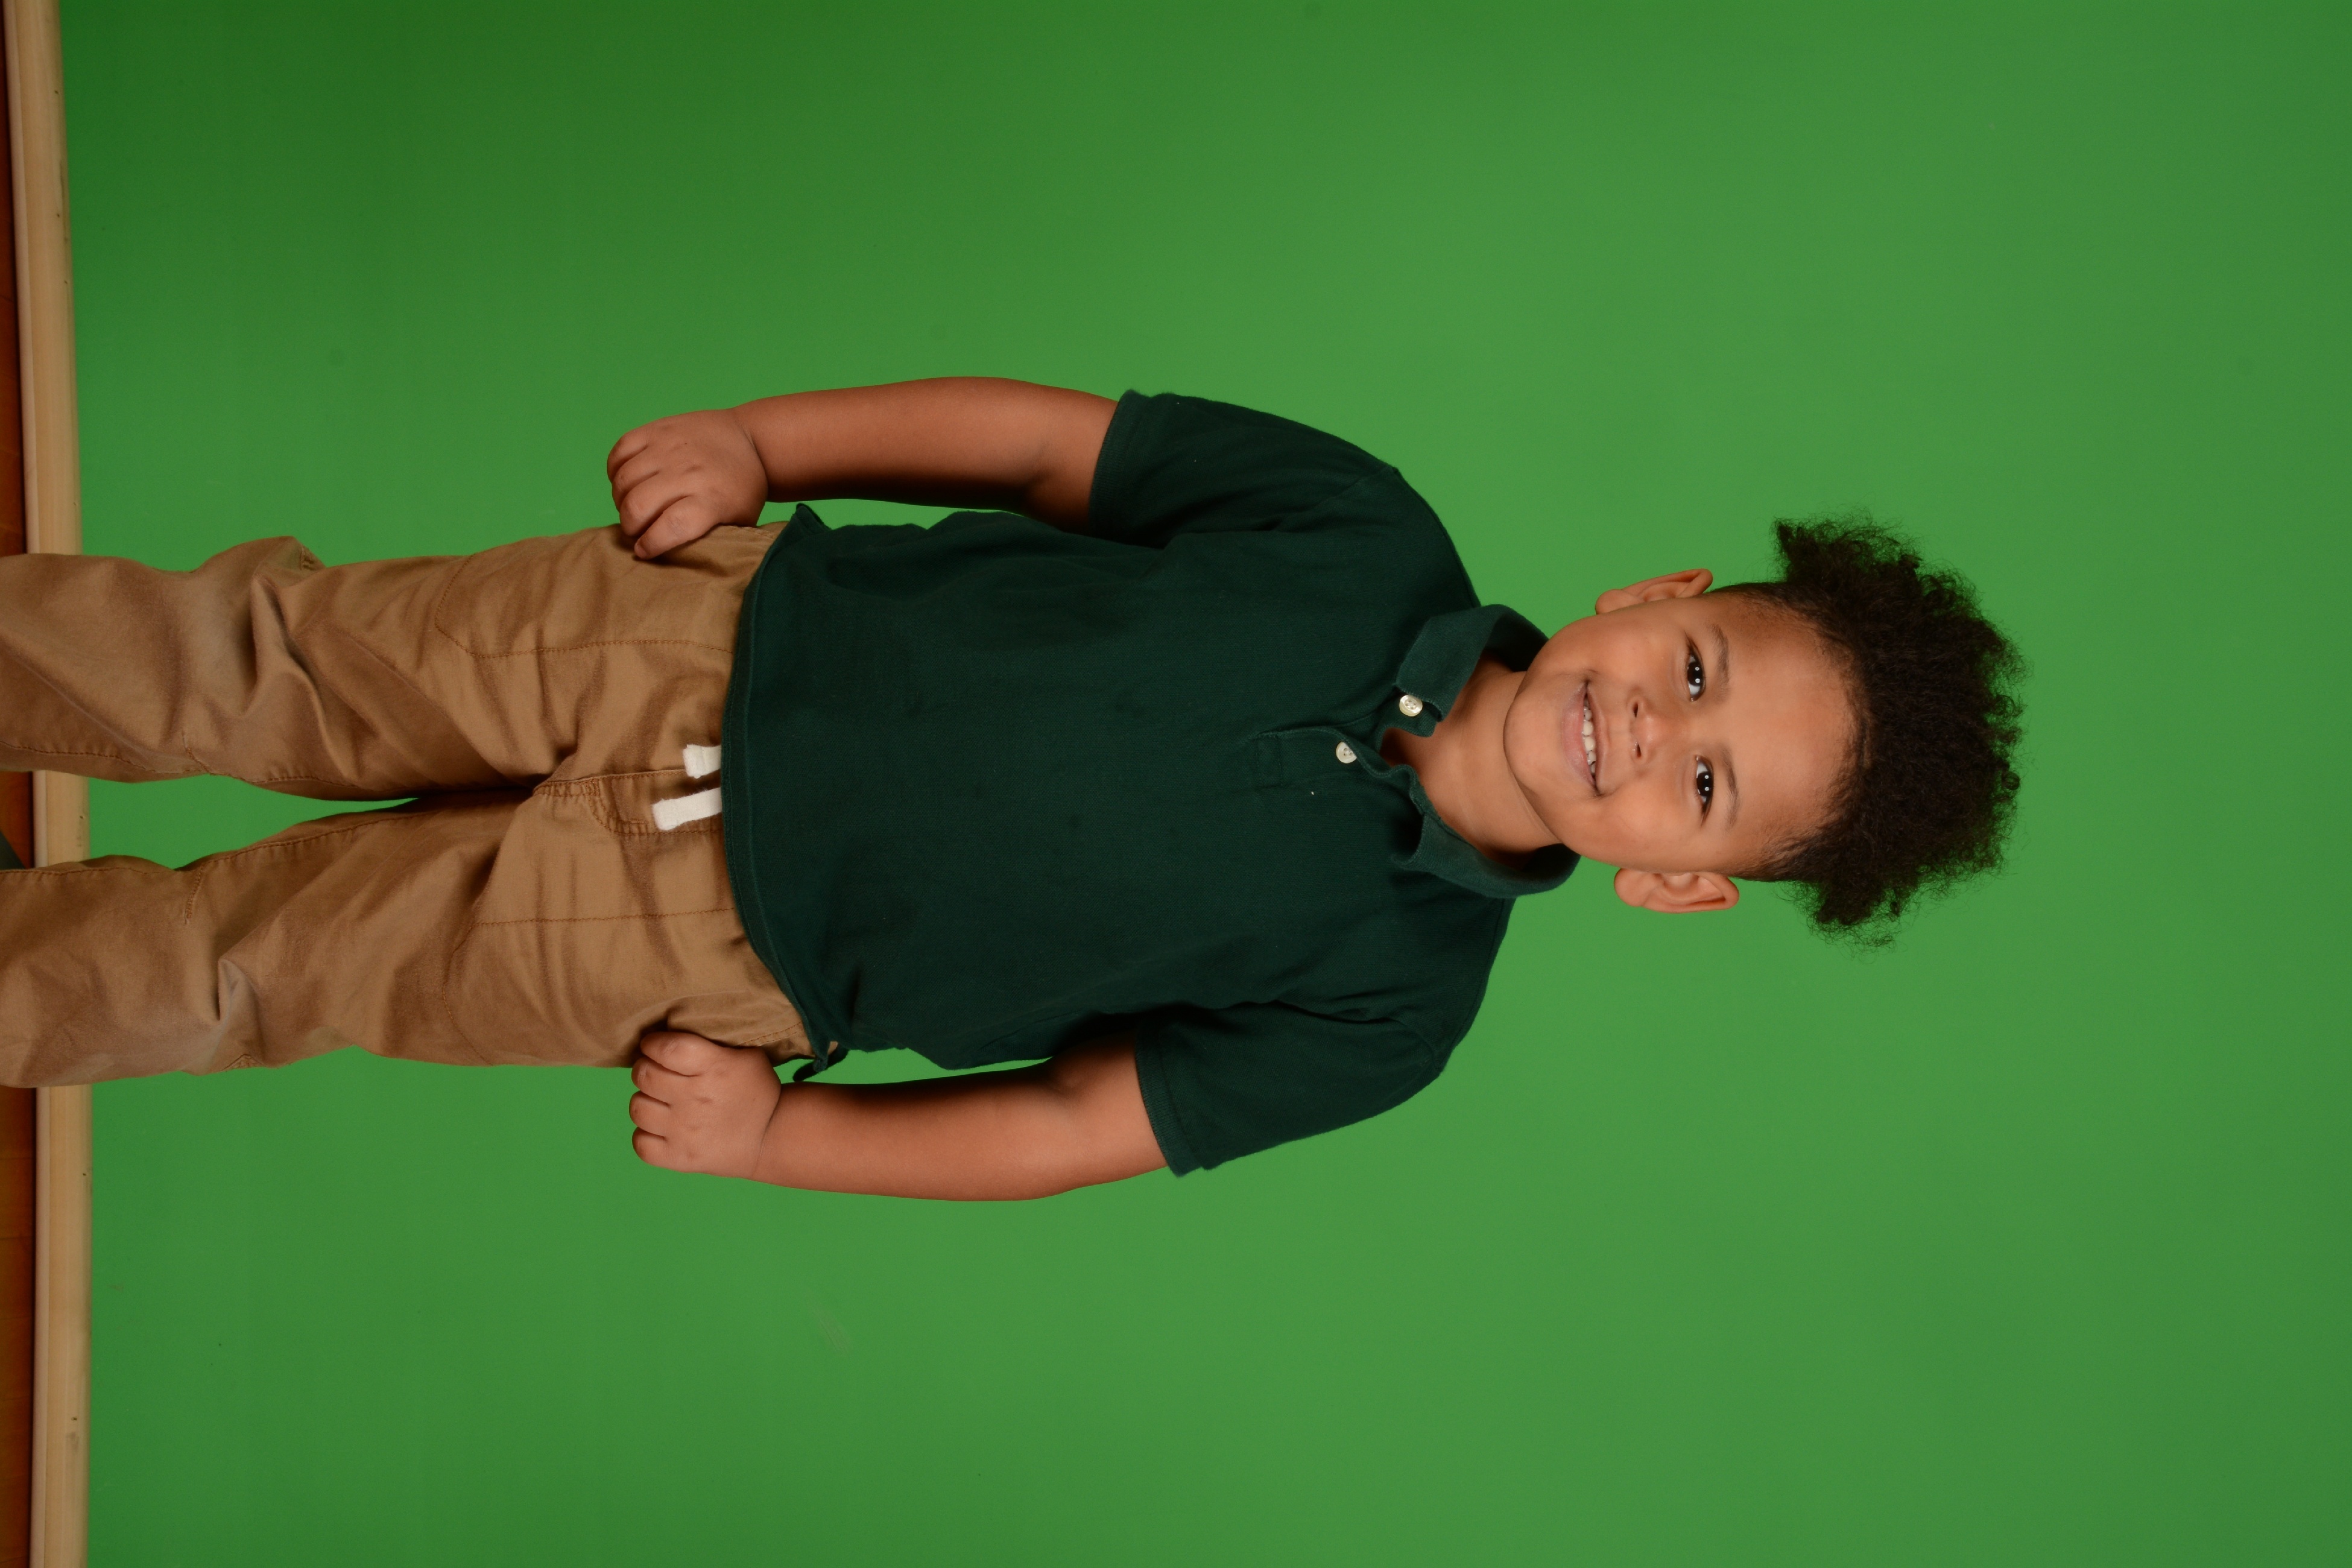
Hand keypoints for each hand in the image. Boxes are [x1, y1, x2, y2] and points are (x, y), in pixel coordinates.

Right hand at [605, 409, 768, 559]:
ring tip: (632, 508)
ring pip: (624, 480)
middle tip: (636, 531)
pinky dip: (615, 471)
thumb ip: (712, 540)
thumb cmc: (741, 490)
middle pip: (638, 505)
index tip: (644, 550)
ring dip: (620, 501)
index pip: (672, 526)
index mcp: (714, 499)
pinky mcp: (658, 428)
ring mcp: (671, 446)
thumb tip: (677, 562)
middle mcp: (690, 471)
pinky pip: (620, 451)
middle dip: (630, 526)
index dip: (651, 544)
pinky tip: (627, 483)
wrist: (752, 439)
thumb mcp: (740, 521)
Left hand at [628, 1030, 783, 1178]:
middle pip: (645, 1075)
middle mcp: (696, 1099)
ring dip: (645, 1101)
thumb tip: (672, 1030)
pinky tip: (660, 1128)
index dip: (652, 1044)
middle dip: (645, 1068)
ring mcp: (685, 1132)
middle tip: (656, 1072)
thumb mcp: (746, 1055)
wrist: (772, 1137)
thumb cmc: (755, 1090)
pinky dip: (645, 1135)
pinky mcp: (680, 1159)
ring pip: (637, 1107)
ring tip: (659, 1101)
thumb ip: (711, 1043)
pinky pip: (640, 1143)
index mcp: (714, 1067)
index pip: (666, 1048)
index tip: (654, 1046)